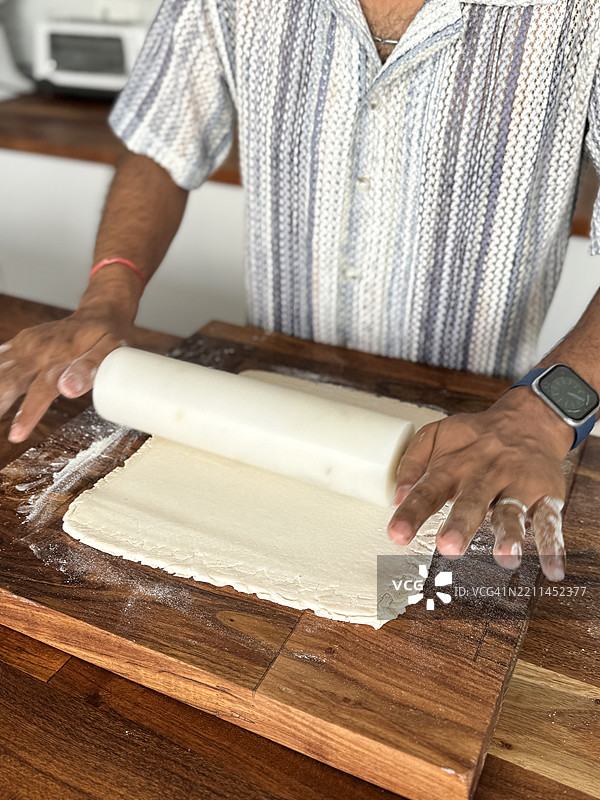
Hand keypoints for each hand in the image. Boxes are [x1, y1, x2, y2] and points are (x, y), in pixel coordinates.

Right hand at [0, 305, 133, 442]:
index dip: (27, 413)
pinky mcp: (20, 344)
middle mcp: (37, 350)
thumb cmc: (108, 336)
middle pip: (8, 381)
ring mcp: (26, 346)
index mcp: (59, 356)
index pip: (39, 390)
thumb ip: (90, 369)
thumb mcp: (111, 350)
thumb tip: (68, 389)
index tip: (15, 435)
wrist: (99, 313)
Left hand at [387, 388, 574, 580]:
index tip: (397, 534)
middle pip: (471, 502)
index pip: (428, 491)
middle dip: (460, 525)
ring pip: (512, 510)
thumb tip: (397, 496)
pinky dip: (554, 546)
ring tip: (506, 555)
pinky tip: (552, 569)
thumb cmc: (475, 438)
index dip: (412, 513)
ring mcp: (517, 486)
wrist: (527, 420)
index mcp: (454, 467)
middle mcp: (485, 476)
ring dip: (510, 534)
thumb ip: (412, 463)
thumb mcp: (436, 436)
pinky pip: (550, 522)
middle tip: (448, 547)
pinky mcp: (545, 495)